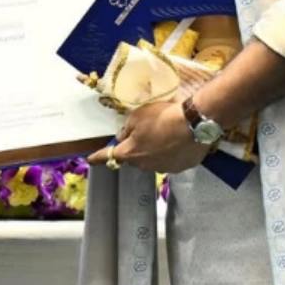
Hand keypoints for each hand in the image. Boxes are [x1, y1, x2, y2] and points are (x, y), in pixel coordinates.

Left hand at [88, 102, 208, 173]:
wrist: (194, 124)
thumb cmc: (161, 117)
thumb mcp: (137, 116)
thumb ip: (127, 129)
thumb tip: (123, 137)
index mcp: (130, 153)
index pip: (109, 156)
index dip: (98, 157)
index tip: (89, 160)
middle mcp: (145, 165)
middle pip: (133, 157)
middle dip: (134, 148)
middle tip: (143, 133)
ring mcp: (163, 168)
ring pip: (152, 159)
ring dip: (153, 150)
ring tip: (164, 134)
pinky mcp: (180, 168)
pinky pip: (169, 160)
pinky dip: (169, 152)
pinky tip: (176, 141)